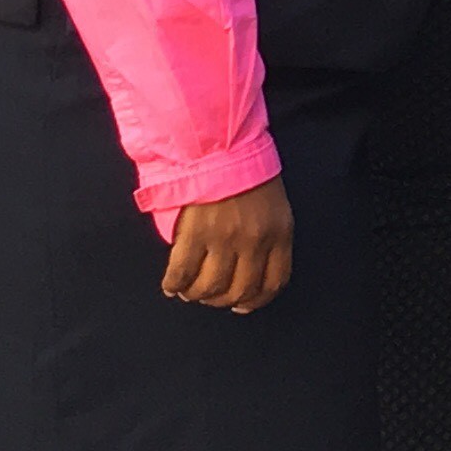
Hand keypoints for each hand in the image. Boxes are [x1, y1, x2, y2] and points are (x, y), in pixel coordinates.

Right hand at [162, 179, 295, 313]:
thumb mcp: (275, 205)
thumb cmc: (248, 171)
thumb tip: (251, 272)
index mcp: (279, 233)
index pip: (274, 282)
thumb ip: (269, 236)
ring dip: (197, 295)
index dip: (255, 301)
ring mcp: (224, 238)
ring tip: (190, 292)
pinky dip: (174, 284)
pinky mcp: (195, 233)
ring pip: (210, 287)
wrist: (221, 145)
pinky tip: (171, 285)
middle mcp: (254, 240)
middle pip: (239, 290)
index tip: (242, 305)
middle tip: (210, 297)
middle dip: (222, 300)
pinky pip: (182, 272)